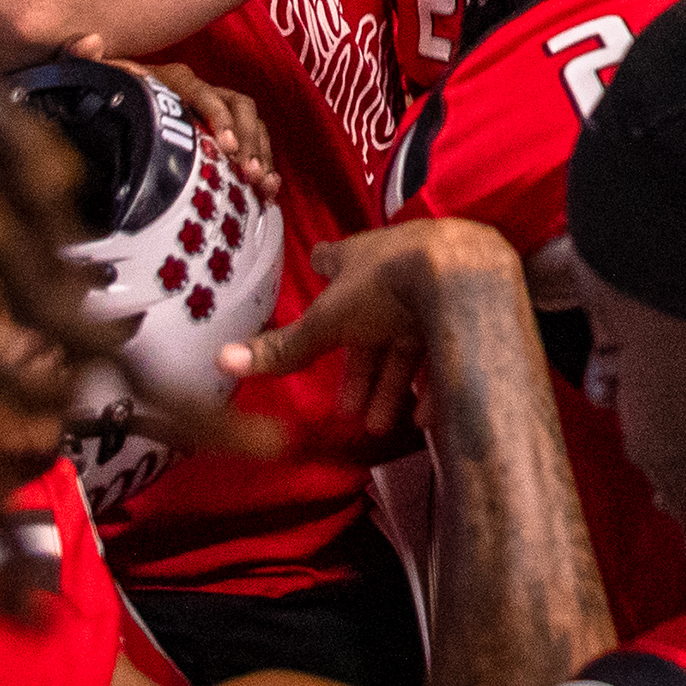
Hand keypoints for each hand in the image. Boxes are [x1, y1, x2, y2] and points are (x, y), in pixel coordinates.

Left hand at [64, 37, 280, 200]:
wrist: (108, 108)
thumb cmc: (103, 96)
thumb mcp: (90, 79)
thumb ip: (82, 60)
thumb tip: (89, 41)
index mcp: (172, 80)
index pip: (203, 92)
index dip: (219, 116)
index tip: (226, 145)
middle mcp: (200, 91)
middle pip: (238, 107)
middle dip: (249, 139)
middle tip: (248, 171)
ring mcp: (215, 109)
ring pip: (252, 123)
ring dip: (261, 151)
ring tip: (261, 183)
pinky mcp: (222, 130)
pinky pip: (253, 139)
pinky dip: (264, 161)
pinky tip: (267, 187)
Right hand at [221, 218, 524, 439]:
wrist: (464, 274)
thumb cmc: (387, 286)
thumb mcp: (328, 320)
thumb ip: (285, 346)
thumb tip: (220, 359)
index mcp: (359, 260)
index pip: (332, 261)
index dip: (322, 272)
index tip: (314, 277)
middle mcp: (397, 269)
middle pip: (370, 322)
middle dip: (359, 368)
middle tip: (348, 411)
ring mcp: (434, 287)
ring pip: (407, 342)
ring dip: (391, 386)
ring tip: (378, 425)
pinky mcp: (464, 310)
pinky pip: (445, 351)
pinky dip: (432, 385)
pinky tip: (424, 417)